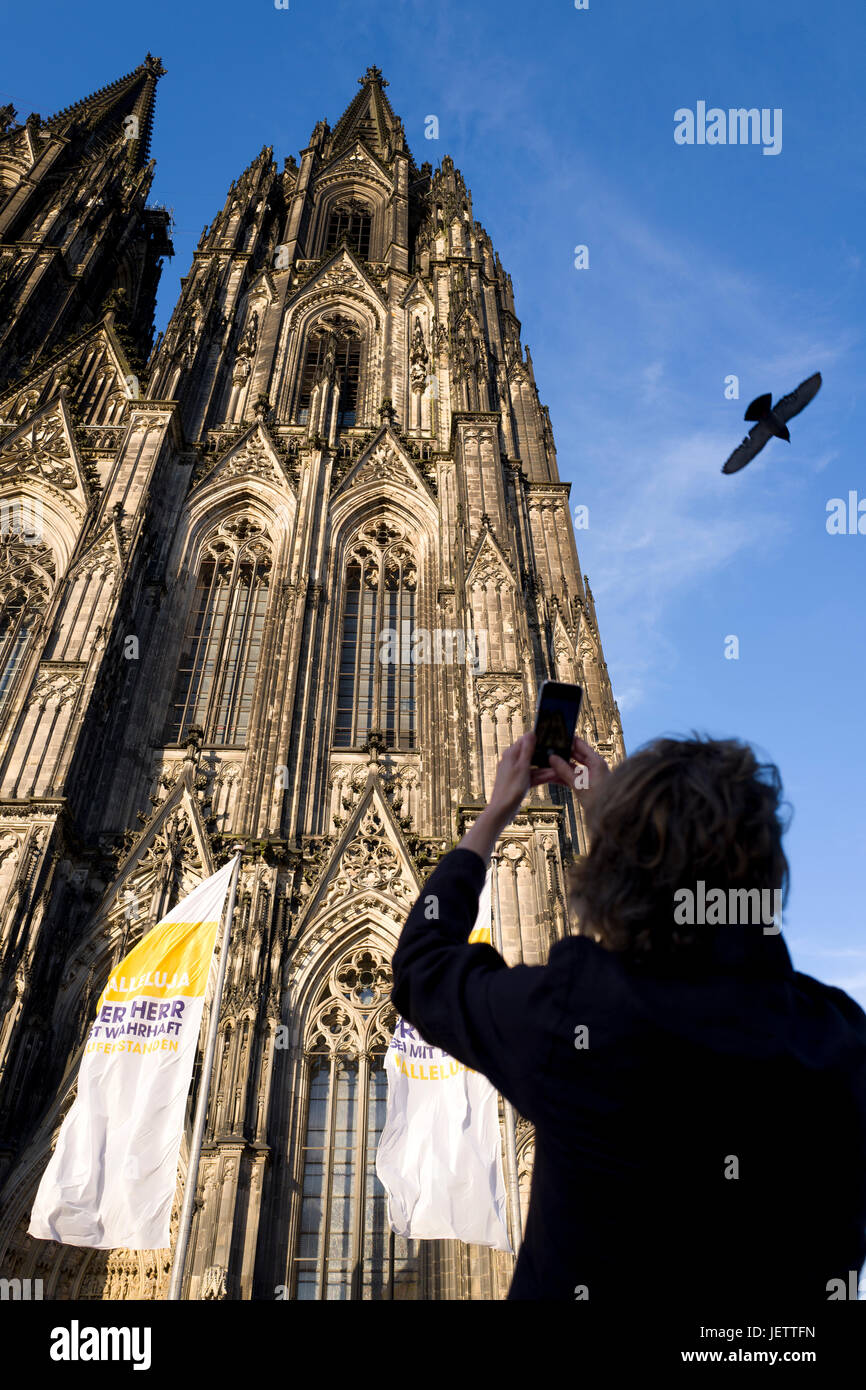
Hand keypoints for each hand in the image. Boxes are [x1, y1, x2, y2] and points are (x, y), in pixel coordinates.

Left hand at [459, 731, 552, 863]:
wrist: (503, 810)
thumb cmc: (510, 789)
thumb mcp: (522, 767)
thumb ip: (527, 750)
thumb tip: (531, 734)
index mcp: (511, 754)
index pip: (526, 740)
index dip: (538, 739)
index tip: (551, 737)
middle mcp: (512, 761)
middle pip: (532, 754)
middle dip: (545, 756)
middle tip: (559, 754)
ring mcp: (516, 772)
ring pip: (534, 767)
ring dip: (546, 768)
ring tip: (560, 768)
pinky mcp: (519, 782)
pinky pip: (533, 776)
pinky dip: (542, 777)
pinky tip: (554, 777)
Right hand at [531, 733, 610, 803]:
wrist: (609, 816)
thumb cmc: (600, 800)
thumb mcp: (579, 785)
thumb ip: (564, 771)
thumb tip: (553, 758)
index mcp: (596, 762)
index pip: (580, 744)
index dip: (568, 740)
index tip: (557, 737)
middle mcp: (594, 766)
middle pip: (576, 755)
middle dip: (563, 753)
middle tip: (549, 750)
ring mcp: (591, 775)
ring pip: (573, 766)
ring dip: (562, 766)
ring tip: (549, 763)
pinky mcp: (587, 783)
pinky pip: (574, 776)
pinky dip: (564, 776)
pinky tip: (554, 777)